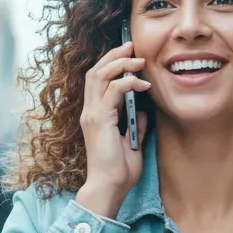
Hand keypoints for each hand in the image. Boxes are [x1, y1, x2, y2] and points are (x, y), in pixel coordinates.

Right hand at [75, 41, 150, 217]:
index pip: (97, 80)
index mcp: (95, 115)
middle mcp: (90, 111)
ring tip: (138, 59)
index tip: (129, 54)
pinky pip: (111, 91)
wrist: (110, 187)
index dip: (111, 63)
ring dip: (119, 63)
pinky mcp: (100, 120)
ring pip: (99, 76)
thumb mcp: (132, 141)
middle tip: (131, 46)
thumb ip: (135, 122)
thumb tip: (142, 109)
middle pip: (95, 71)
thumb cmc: (120, 170)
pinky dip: (127, 83)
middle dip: (113, 55)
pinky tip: (142, 84)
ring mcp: (92, 115)